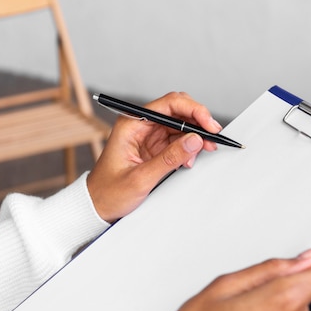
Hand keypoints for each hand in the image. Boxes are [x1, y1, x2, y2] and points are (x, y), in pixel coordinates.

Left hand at [87, 92, 221, 221]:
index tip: (208, 125)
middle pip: (178, 111)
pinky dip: (189, 147)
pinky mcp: (155, 147)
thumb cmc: (109, 192)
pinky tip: (191, 158)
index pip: (168, 104)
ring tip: (204, 151)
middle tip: (213, 138)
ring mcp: (149, 136)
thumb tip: (194, 141)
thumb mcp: (141, 178)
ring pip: (181, 125)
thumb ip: (169, 159)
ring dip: (196, 136)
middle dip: (198, 122)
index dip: (193, 111)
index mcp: (132, 124)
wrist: (98, 206)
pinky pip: (178, 139)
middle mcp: (141, 125)